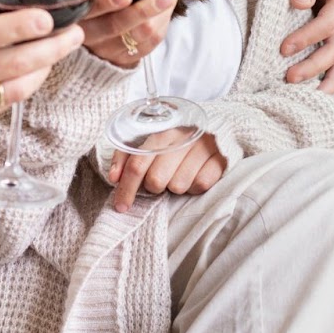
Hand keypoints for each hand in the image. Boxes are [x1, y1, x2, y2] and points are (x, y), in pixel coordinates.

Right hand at [0, 0, 84, 138]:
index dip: (24, 26)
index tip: (48, 17)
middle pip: (14, 64)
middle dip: (52, 48)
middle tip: (75, 33)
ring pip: (17, 89)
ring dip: (44, 69)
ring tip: (59, 50)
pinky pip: (4, 105)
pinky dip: (22, 86)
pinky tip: (32, 70)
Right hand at [77, 0, 175, 67]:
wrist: (87, 31)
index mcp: (76, 12)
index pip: (88, 9)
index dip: (105, 2)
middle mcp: (88, 34)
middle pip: (114, 25)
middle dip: (141, 11)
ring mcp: (105, 49)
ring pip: (134, 36)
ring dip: (156, 16)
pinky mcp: (122, 58)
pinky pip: (145, 45)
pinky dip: (159, 26)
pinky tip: (166, 10)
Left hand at [106, 133, 226, 211]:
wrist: (219, 127)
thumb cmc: (176, 142)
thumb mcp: (151, 143)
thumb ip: (127, 157)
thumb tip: (113, 178)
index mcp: (161, 134)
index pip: (137, 164)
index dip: (126, 188)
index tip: (121, 206)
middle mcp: (181, 138)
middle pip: (156, 181)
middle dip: (155, 186)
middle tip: (162, 179)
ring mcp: (203, 147)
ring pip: (178, 186)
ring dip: (177, 186)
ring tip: (181, 173)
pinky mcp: (220, 159)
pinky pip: (200, 186)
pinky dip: (196, 186)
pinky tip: (196, 175)